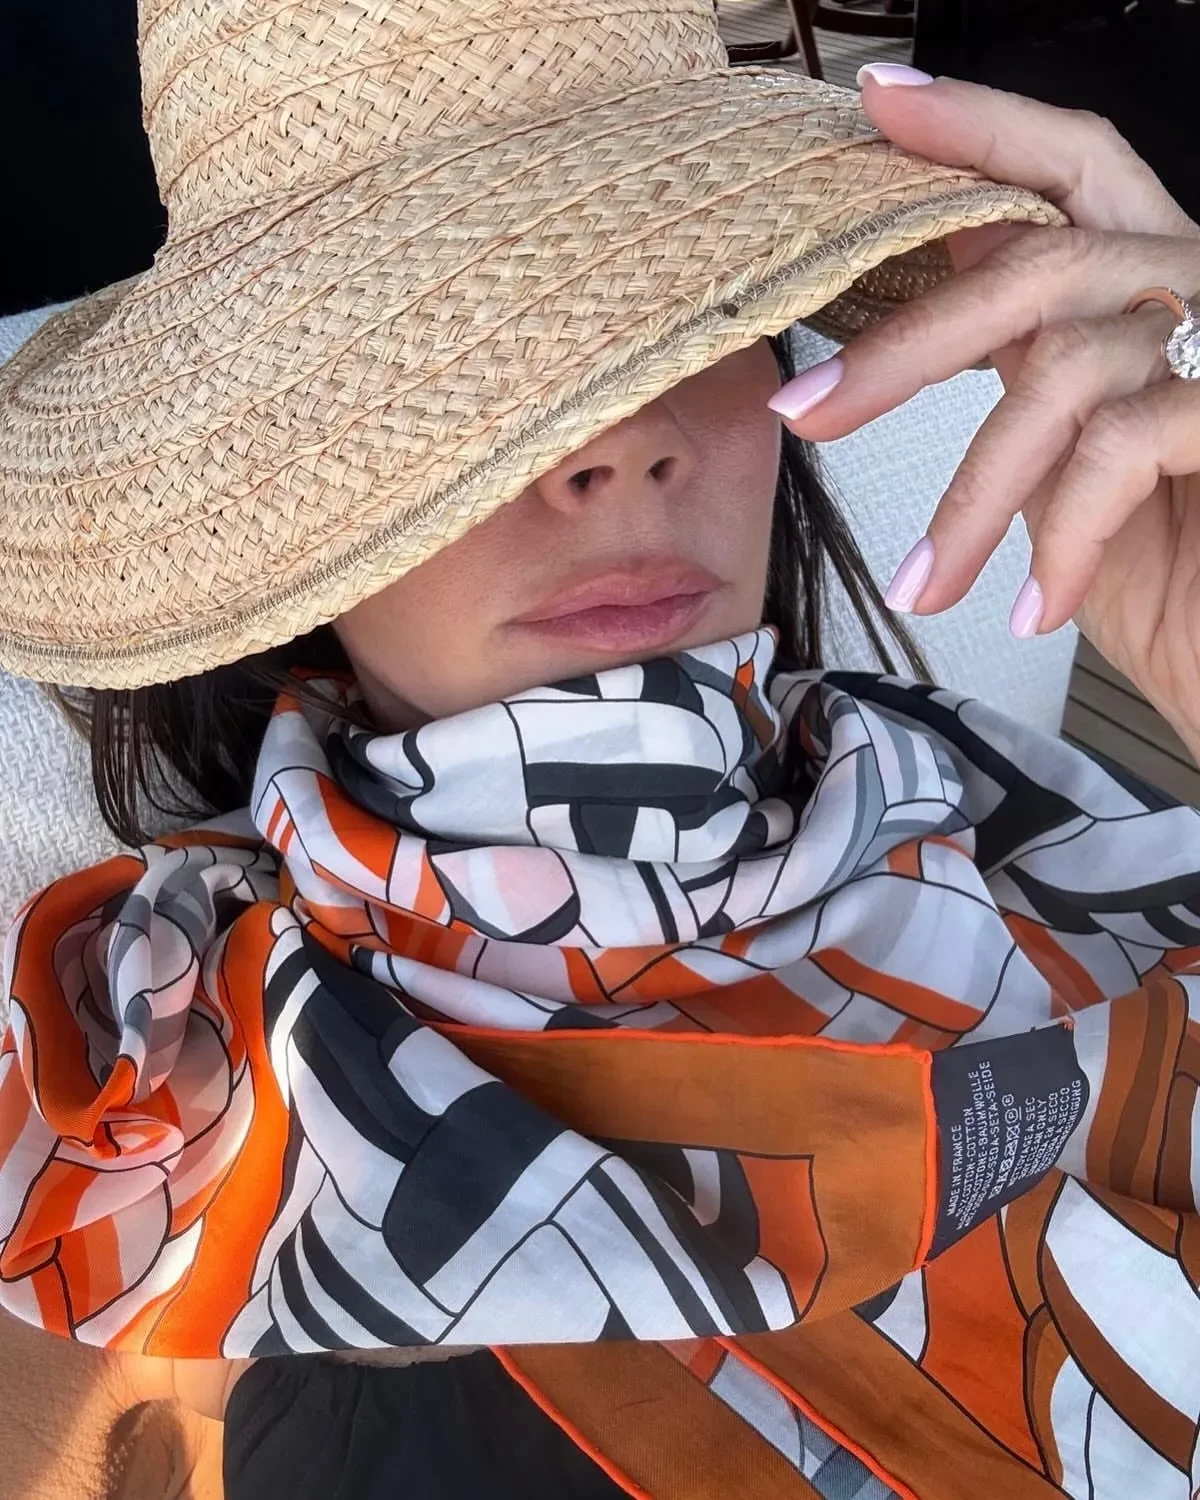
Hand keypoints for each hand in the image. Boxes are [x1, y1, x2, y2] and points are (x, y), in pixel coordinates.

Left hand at [771, 71, 1199, 755]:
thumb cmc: (1177, 573)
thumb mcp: (1074, 466)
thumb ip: (1026, 377)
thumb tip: (929, 312)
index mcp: (1149, 284)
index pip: (1068, 168)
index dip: (981, 130)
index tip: (882, 108)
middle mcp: (1198, 288)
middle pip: (1037, 265)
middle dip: (903, 347)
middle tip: (805, 414)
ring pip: (1064, 370)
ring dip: (971, 499)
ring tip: (926, 586)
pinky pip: (1122, 446)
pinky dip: (1061, 538)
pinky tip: (1038, 606)